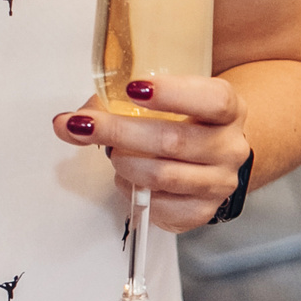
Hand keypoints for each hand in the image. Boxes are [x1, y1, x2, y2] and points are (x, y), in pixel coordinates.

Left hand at [54, 73, 250, 231]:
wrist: (213, 159)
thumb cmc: (184, 123)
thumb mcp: (165, 101)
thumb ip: (119, 103)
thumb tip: (69, 121)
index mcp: (229, 110)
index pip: (213, 101)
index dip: (173, 94)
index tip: (132, 89)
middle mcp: (231, 147)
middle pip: (174, 141)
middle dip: (121, 132)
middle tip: (85, 125)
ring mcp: (220, 182)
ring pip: (163, 176)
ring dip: (125, 164)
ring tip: (112, 154)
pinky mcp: (203, 211)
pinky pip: (161, 206)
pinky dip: (135, 192)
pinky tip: (129, 180)